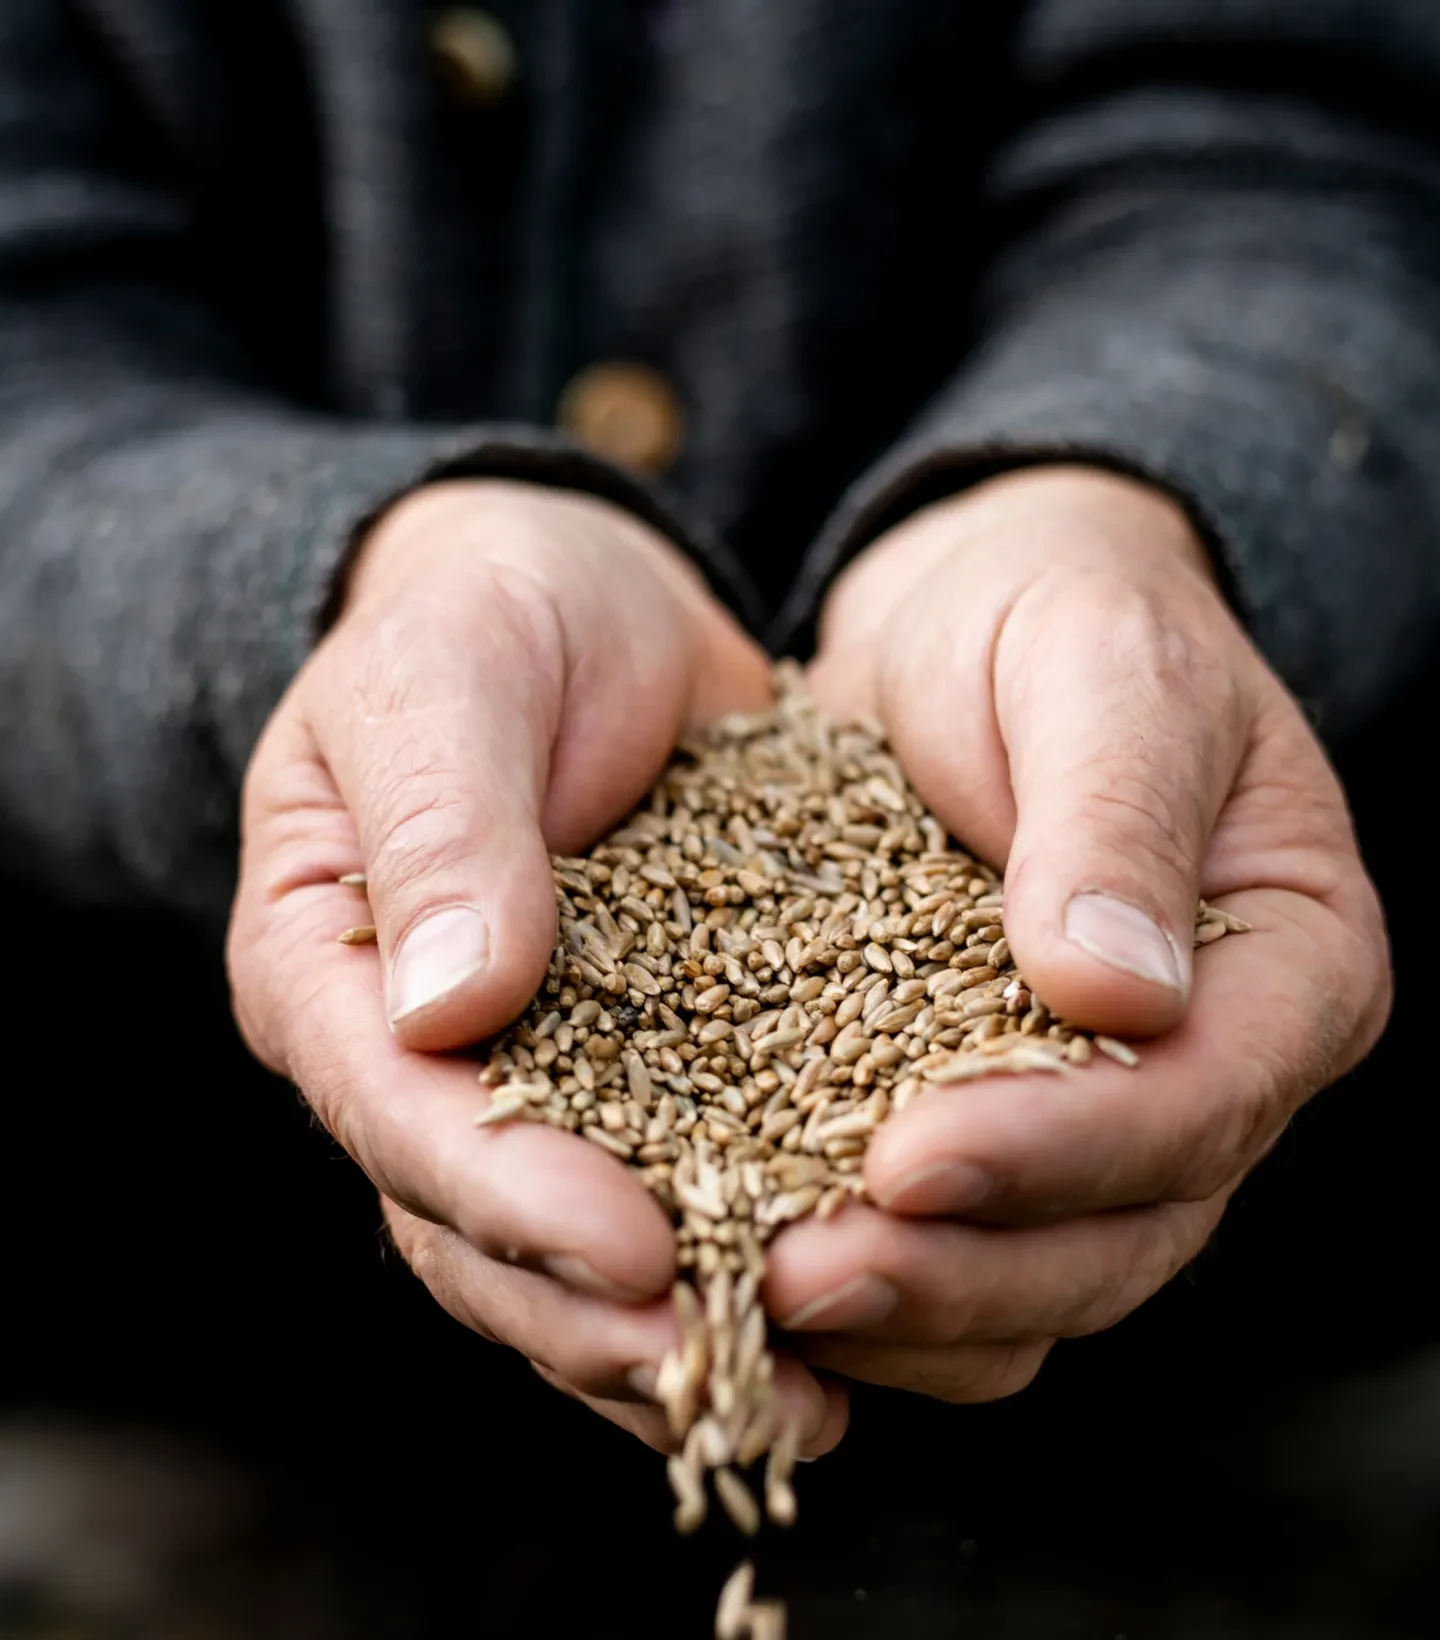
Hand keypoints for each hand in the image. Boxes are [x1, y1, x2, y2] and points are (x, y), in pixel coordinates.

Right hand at [227, 479, 845, 1454]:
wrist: (578, 604)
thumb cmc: (490, 620)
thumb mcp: (446, 684)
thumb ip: (441, 828)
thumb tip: (452, 1009)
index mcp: (328, 969)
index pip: (397, 1112)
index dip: (507, 1194)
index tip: (631, 1249)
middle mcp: (412, 1058)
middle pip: (475, 1230)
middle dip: (596, 1314)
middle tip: (726, 1372)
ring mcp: (528, 1079)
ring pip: (568, 1255)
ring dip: (673, 1339)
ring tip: (802, 1402)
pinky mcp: (641, 1073)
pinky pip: (671, 1197)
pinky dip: (736, 1271)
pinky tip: (842, 1337)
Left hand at [763, 465, 1389, 1400]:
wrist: (970, 621)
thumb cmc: (1055, 617)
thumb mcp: (1096, 670)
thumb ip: (1113, 815)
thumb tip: (1117, 992)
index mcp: (1291, 958)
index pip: (1206, 1097)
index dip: (1065, 1149)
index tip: (911, 1160)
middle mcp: (1219, 1062)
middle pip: (1127, 1229)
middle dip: (969, 1269)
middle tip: (807, 1276)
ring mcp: (1108, 1108)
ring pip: (1045, 1273)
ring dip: (915, 1304)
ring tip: (770, 1294)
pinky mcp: (1003, 1119)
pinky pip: (966, 1246)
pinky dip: (884, 1278)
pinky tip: (766, 1268)